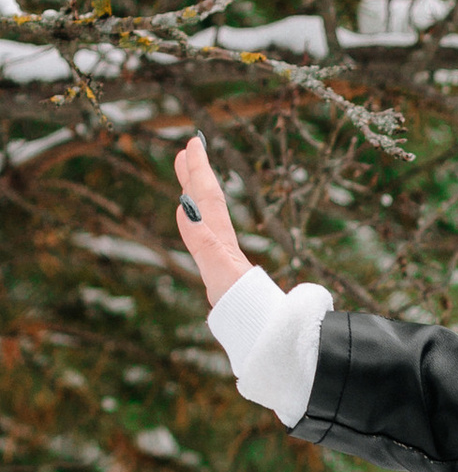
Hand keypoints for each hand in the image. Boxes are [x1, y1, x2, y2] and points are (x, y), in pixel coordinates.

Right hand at [172, 134, 251, 306]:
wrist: (259, 327)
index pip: (208, 196)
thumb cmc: (241, 302)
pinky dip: (197, 219)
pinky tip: (193, 216)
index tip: (192, 144)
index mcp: (220, 237)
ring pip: (208, 214)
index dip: (199, 171)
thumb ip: (202, 240)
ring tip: (188, 174)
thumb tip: (184, 207)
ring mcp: (222, 253)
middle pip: (209, 199)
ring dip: (197, 192)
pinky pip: (206, 234)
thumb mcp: (218, 269)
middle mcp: (222, 240)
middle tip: (190, 146)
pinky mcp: (221, 268)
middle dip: (198, 173)